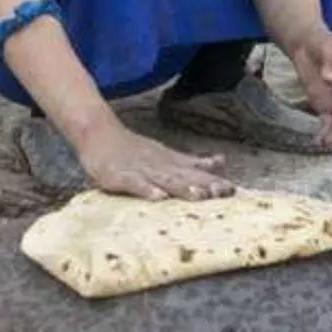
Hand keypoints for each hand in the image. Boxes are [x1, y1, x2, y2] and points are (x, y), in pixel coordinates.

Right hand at [75, 123, 232, 201]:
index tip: (233, 190)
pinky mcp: (120, 176)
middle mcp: (158, 165)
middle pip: (183, 176)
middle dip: (203, 185)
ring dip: (181, 187)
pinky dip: (147, 190)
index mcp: (170, 162)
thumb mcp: (166, 153)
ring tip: (197, 196)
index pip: (195, 172)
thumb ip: (192, 161)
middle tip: (221, 193)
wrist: (98, 133)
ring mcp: (139, 170)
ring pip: (163, 179)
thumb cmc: (133, 149)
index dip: (213, 180)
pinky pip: (134, 184)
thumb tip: (222, 162)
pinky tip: (158, 198)